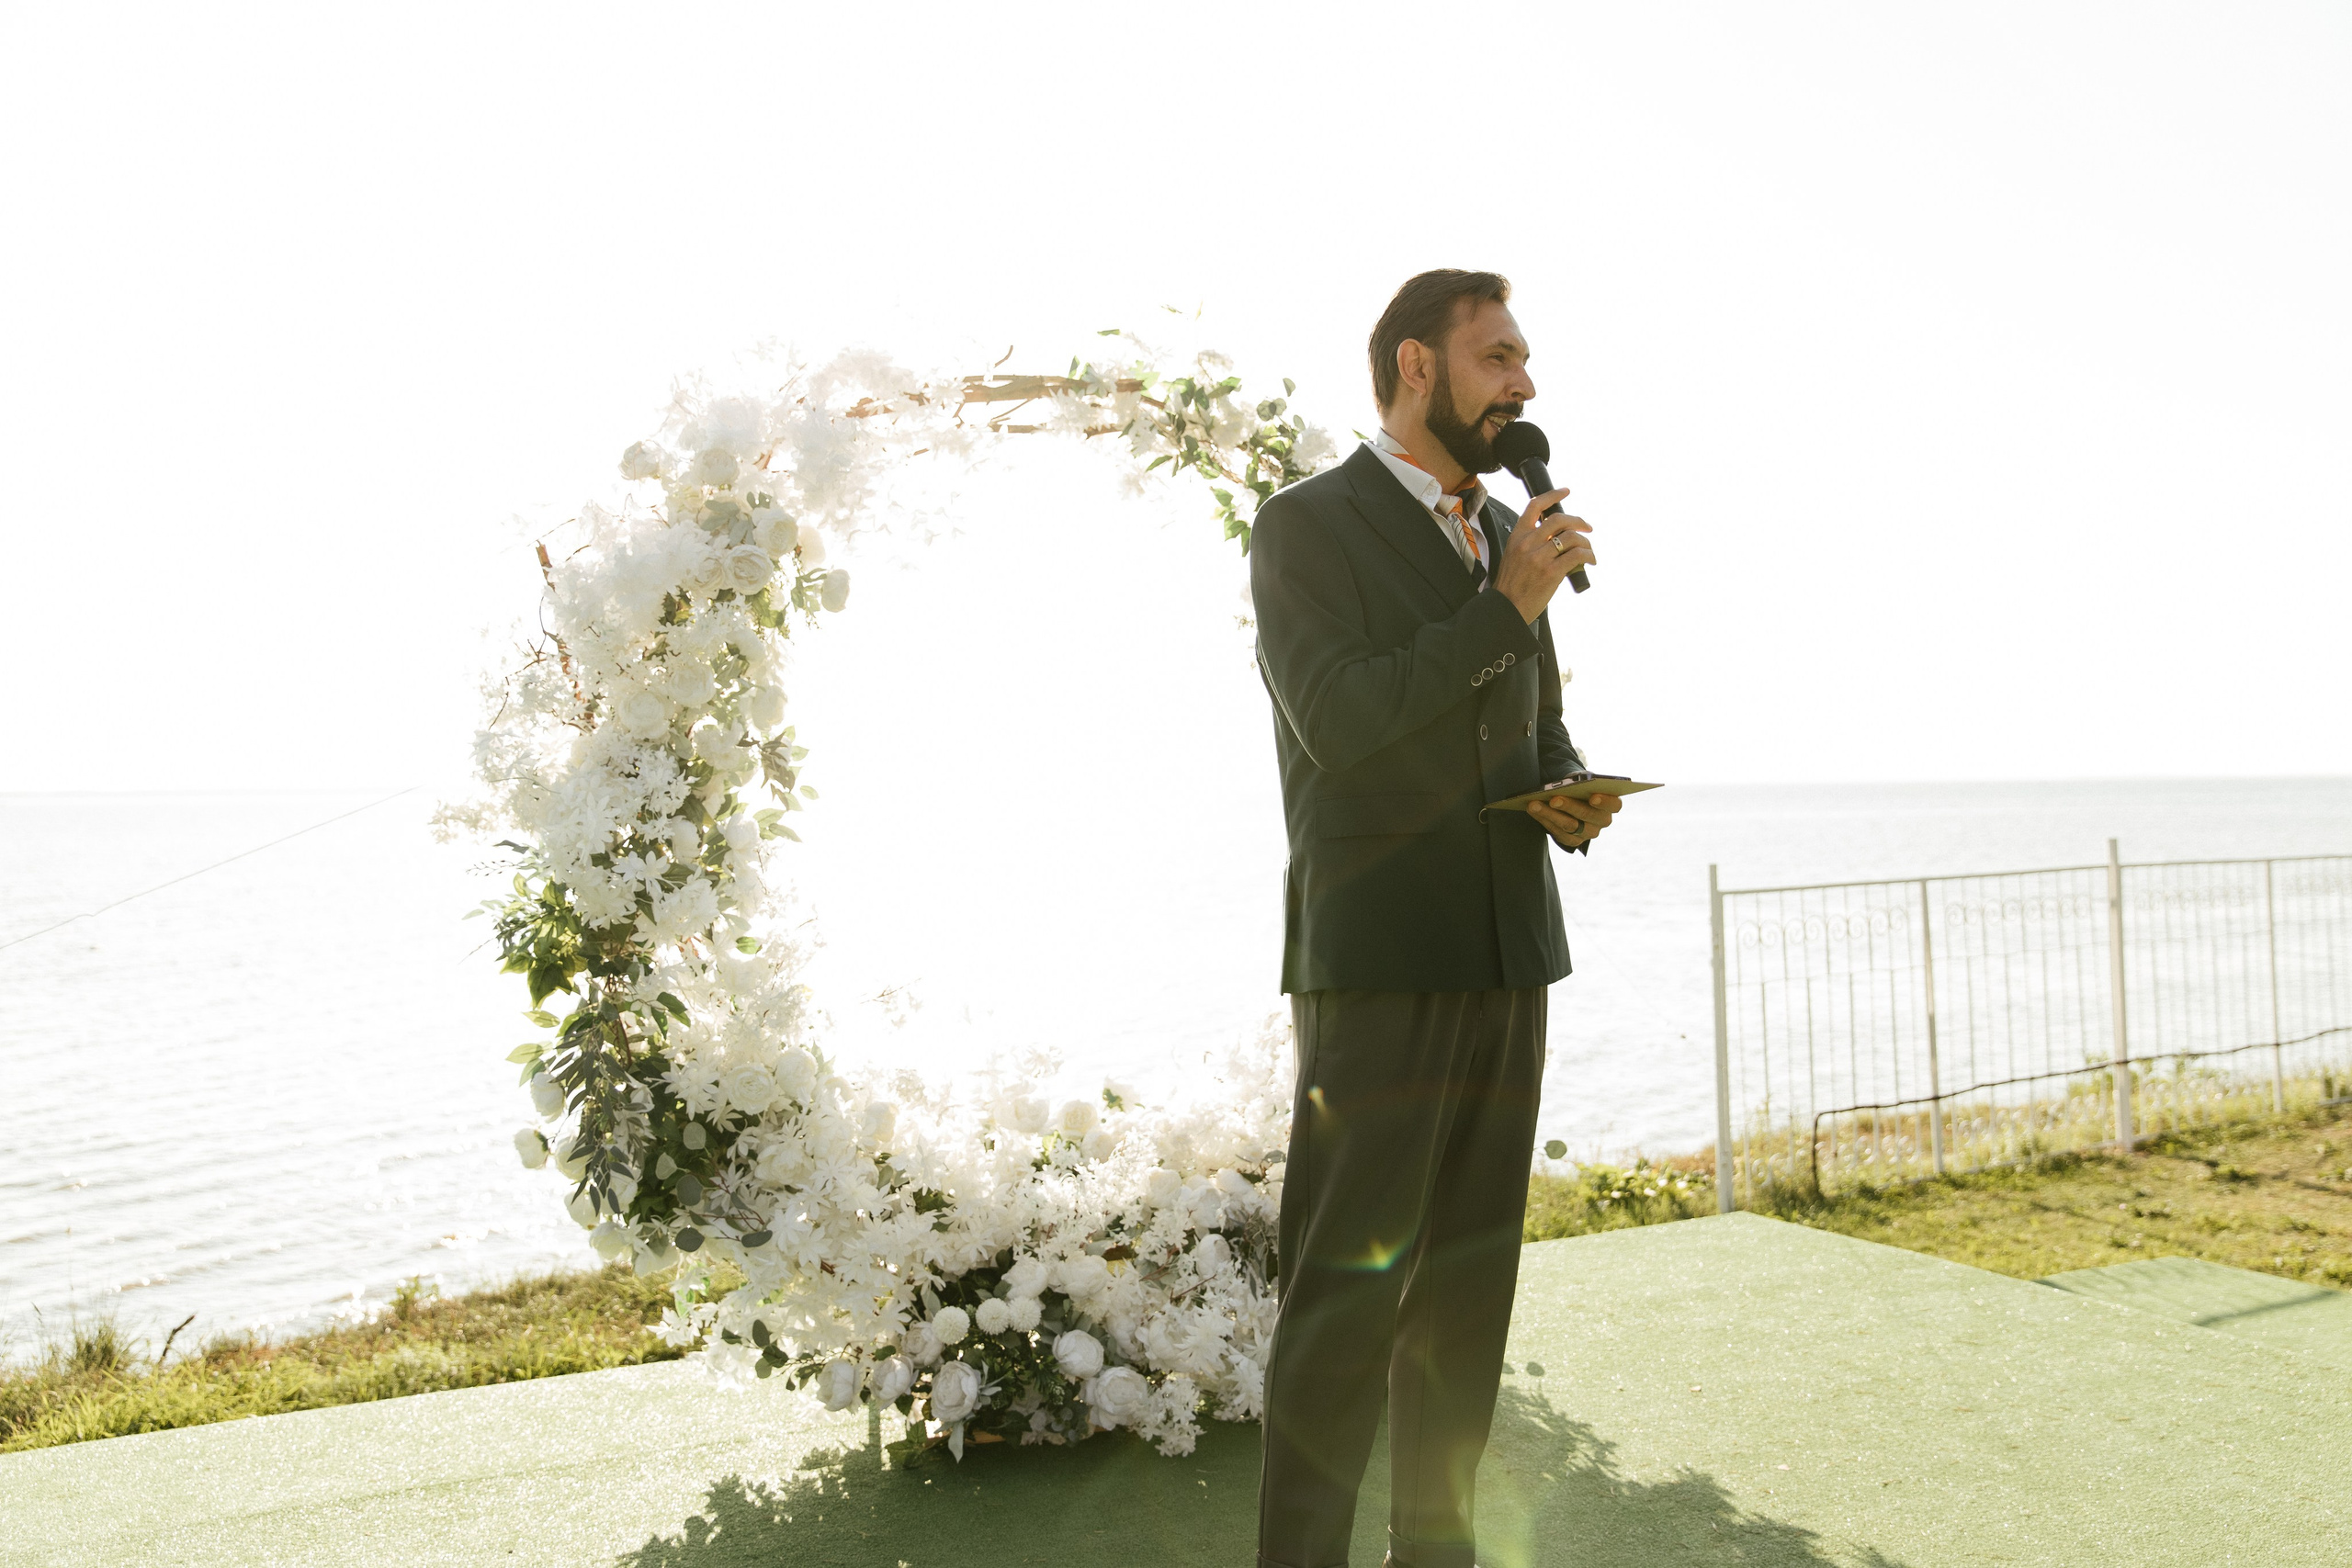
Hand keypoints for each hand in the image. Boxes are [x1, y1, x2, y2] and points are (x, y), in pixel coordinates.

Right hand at [1493, 488, 1594, 623]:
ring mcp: (1539, 557)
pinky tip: (1590, 561)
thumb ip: (1530, 542)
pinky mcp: (1551, 572)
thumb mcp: (1513, 555)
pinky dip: (1588, 556)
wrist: (1507, 608)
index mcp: (1518, 536)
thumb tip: (1555, 535)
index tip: (1566, 491)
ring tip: (1588, 550)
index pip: (1535, 506)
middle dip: (1579, 521)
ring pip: (1572, 537)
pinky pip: (1577, 555)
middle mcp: (1528, 543)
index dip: (1553, 495)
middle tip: (1587, 528)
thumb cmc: (1512, 585)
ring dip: (1586, 543)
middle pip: (1560, 519)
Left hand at [1528, 791, 1619, 850]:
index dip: (1605, 802)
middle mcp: (1602, 821)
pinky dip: (1544, 821)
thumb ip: (1580, 782)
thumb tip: (1563, 784)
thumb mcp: (1583, 781)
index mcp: (1611, 804)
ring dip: (1550, 814)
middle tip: (1554, 799)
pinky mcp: (1574, 841)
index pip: (1614, 804)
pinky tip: (1533, 811)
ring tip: (1534, 804)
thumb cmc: (1580, 787)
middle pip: (1587, 815)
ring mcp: (1589, 833)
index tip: (1593, 796)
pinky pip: (1558, 834)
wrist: (1574, 799)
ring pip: (1570, 826)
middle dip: (1569, 806)